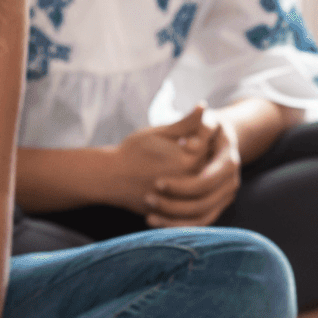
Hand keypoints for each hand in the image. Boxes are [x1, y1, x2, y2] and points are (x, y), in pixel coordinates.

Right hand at [102, 110, 216, 213]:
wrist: (109, 178)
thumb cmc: (132, 151)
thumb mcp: (158, 133)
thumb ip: (185, 123)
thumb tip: (204, 106)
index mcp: (189, 160)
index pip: (208, 144)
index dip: (197, 133)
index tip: (183, 134)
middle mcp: (189, 182)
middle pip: (207, 163)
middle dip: (197, 152)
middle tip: (181, 146)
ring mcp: (181, 199)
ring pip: (199, 183)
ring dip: (193, 170)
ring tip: (172, 162)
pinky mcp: (173, 211)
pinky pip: (187, 201)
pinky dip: (184, 188)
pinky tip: (169, 177)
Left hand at [145, 110, 242, 225]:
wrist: (218, 140)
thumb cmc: (205, 128)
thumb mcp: (203, 121)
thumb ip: (196, 125)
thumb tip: (189, 144)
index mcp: (229, 162)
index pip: (207, 180)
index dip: (182, 185)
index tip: (157, 182)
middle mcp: (231, 183)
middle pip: (204, 203)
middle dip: (174, 204)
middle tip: (148, 198)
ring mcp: (225, 197)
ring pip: (202, 218)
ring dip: (174, 221)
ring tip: (149, 216)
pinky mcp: (216, 207)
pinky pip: (198, 224)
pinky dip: (178, 227)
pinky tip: (157, 223)